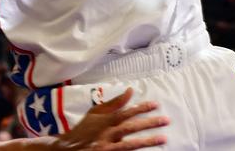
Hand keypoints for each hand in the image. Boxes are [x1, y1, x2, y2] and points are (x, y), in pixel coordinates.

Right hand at [52, 89, 167, 149]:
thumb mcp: (95, 113)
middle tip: (166, 120)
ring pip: (130, 144)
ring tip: (163, 139)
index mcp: (104, 121)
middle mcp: (106, 134)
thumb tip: (129, 91)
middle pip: (130, 128)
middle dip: (149, 124)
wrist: (68, 149)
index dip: (141, 108)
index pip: (125, 113)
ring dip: (148, 141)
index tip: (156, 105)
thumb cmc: (83, 130)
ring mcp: (107, 148)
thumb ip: (114, 103)